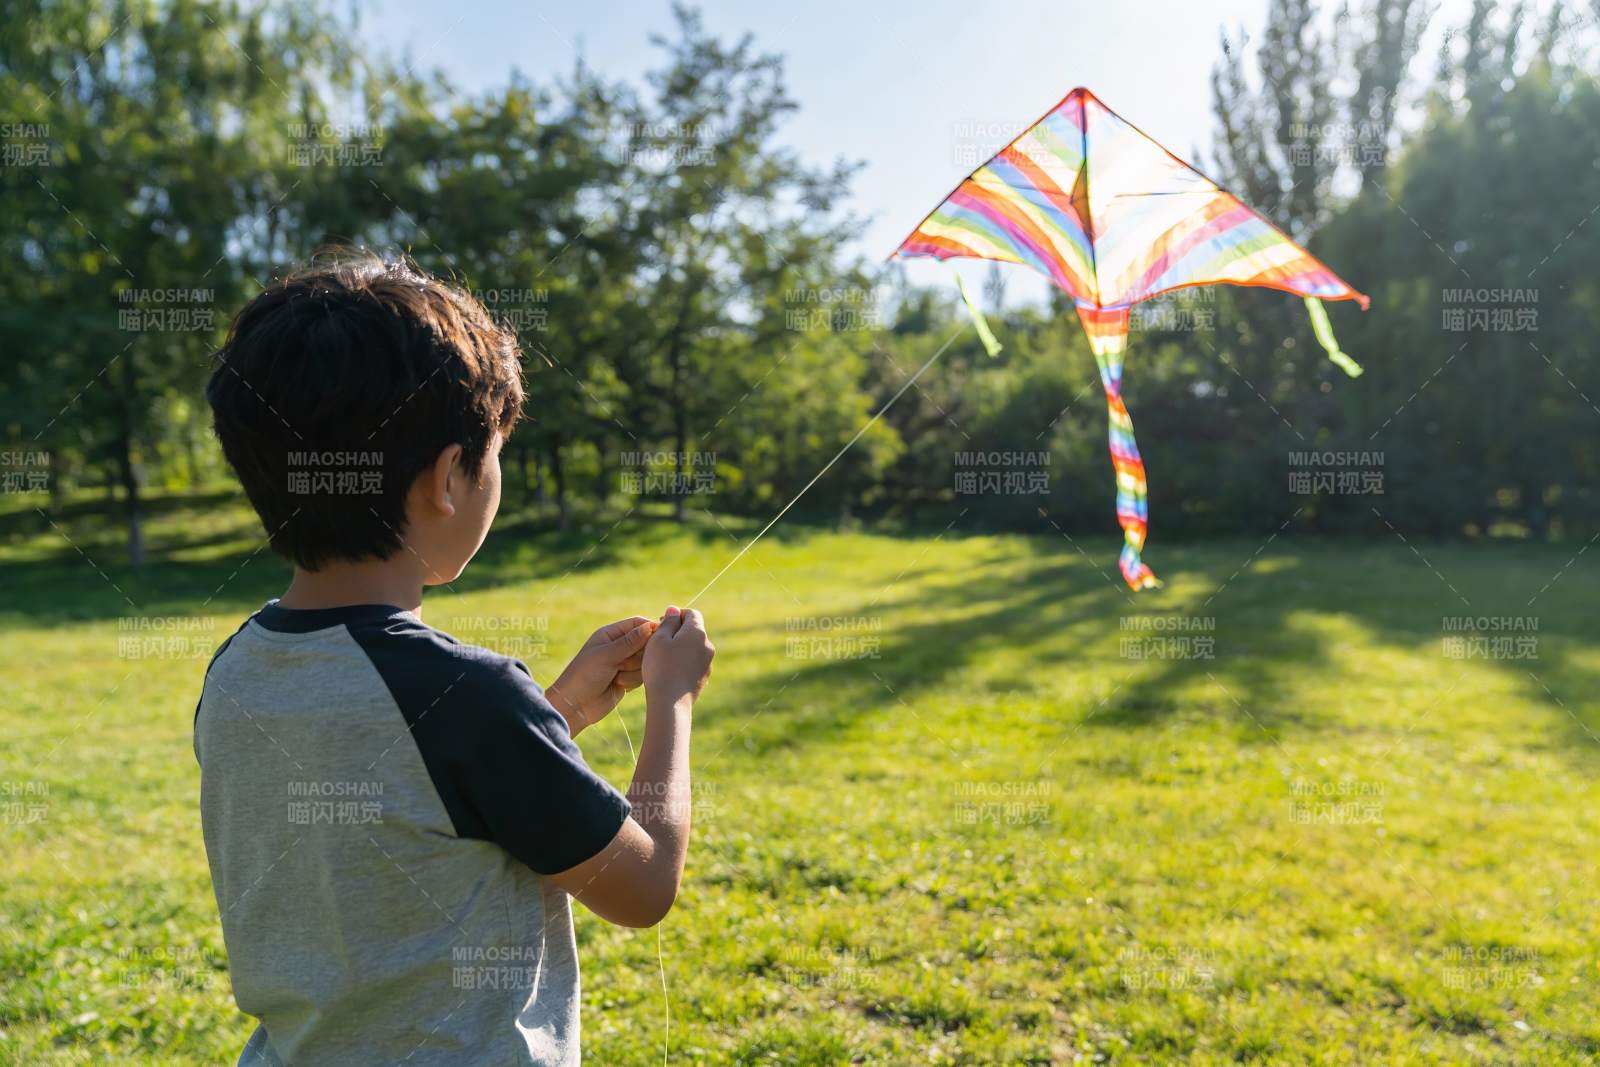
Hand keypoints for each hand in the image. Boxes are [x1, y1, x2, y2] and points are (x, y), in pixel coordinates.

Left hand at [547, 616, 656, 734]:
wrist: (575, 705)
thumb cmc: (584, 675)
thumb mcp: (606, 655)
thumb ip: (630, 642)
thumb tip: (651, 626)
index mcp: (610, 634)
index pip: (637, 624)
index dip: (650, 629)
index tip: (659, 638)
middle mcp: (618, 646)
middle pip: (645, 643)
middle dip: (638, 655)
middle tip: (622, 664)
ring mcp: (624, 663)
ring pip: (645, 661)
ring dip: (633, 671)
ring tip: (616, 677)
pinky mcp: (628, 678)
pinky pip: (642, 675)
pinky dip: (632, 681)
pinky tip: (617, 685)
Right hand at [642, 606, 713, 706]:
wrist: (671, 702)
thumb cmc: (661, 667)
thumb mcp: (659, 639)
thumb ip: (668, 622)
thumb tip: (674, 610)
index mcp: (697, 632)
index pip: (691, 613)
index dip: (676, 615)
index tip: (661, 624)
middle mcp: (707, 645)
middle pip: (694, 631)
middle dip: (678, 632)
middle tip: (659, 642)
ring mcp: (708, 663)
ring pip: (694, 648)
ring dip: (681, 648)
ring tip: (663, 659)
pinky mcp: (704, 677)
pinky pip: (694, 663)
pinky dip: (684, 663)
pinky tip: (670, 672)